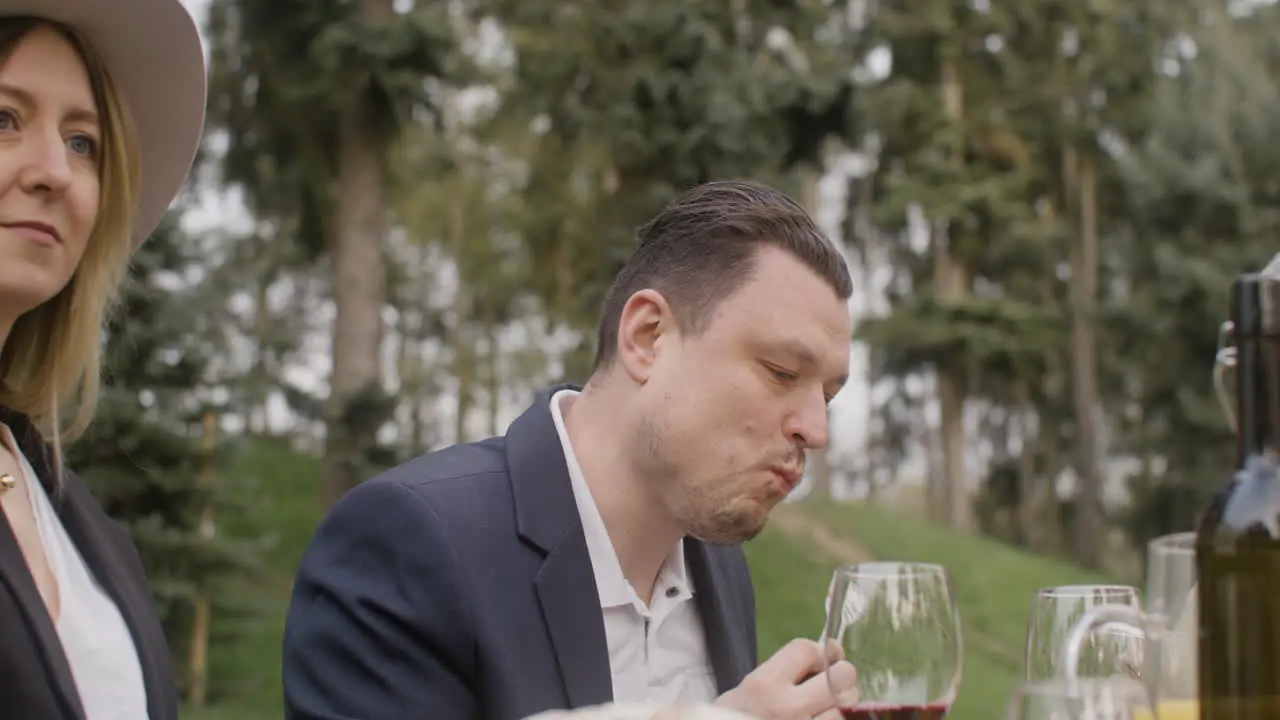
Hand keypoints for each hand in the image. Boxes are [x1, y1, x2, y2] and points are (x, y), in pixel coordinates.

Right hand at [714, 638, 858, 719]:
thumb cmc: (736, 717)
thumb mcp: (749, 689)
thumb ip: (784, 671)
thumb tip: (830, 653)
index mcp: (765, 685)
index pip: (807, 649)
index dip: (821, 650)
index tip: (824, 657)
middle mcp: (789, 708)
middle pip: (841, 675)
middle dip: (840, 675)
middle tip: (832, 682)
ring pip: (849, 705)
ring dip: (842, 703)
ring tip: (826, 706)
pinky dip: (839, 718)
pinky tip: (823, 717)